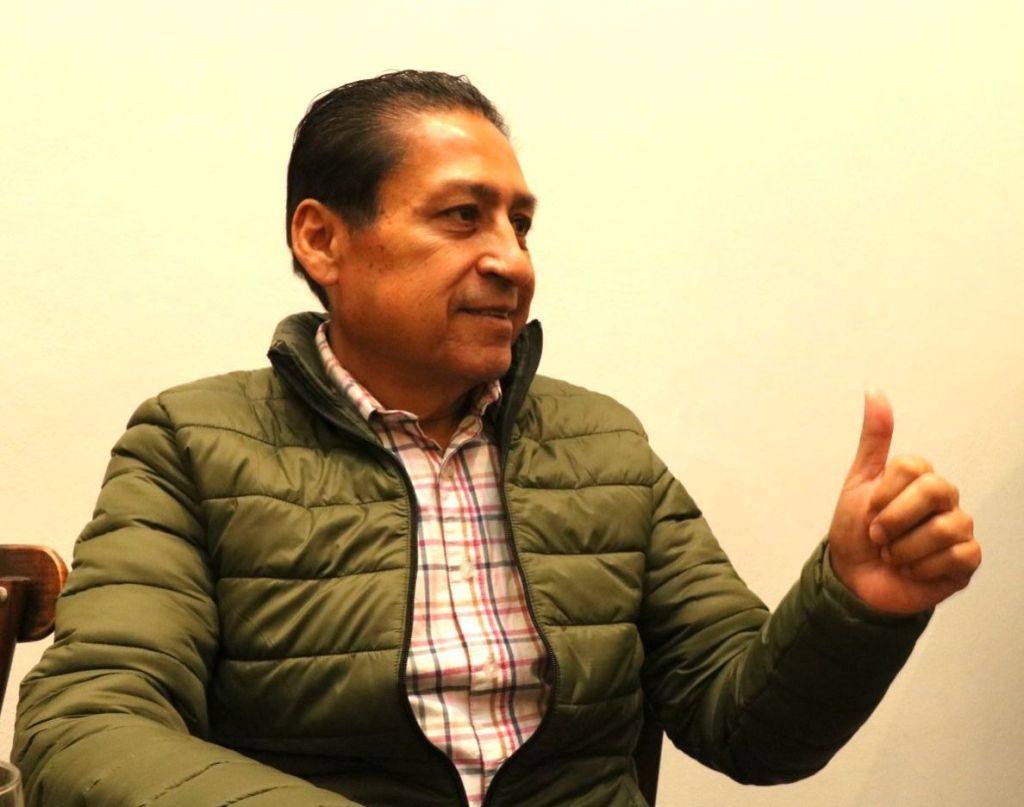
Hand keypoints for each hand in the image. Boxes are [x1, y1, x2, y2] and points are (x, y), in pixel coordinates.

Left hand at [827, 391, 980, 614]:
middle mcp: (945, 499)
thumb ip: (873, 439)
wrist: (854, 579)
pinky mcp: (967, 560)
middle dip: (895, 519)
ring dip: (904, 549)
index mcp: (920, 478)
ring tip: (893, 555)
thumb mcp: (858, 483)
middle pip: (935, 490)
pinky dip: (922, 568)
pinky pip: (957, 556)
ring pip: (944, 528)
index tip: (869, 509)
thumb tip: (874, 390)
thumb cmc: (856, 531)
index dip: (885, 493)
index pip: (913, 467)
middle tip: (878, 535)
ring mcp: (959, 528)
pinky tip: (911, 570)